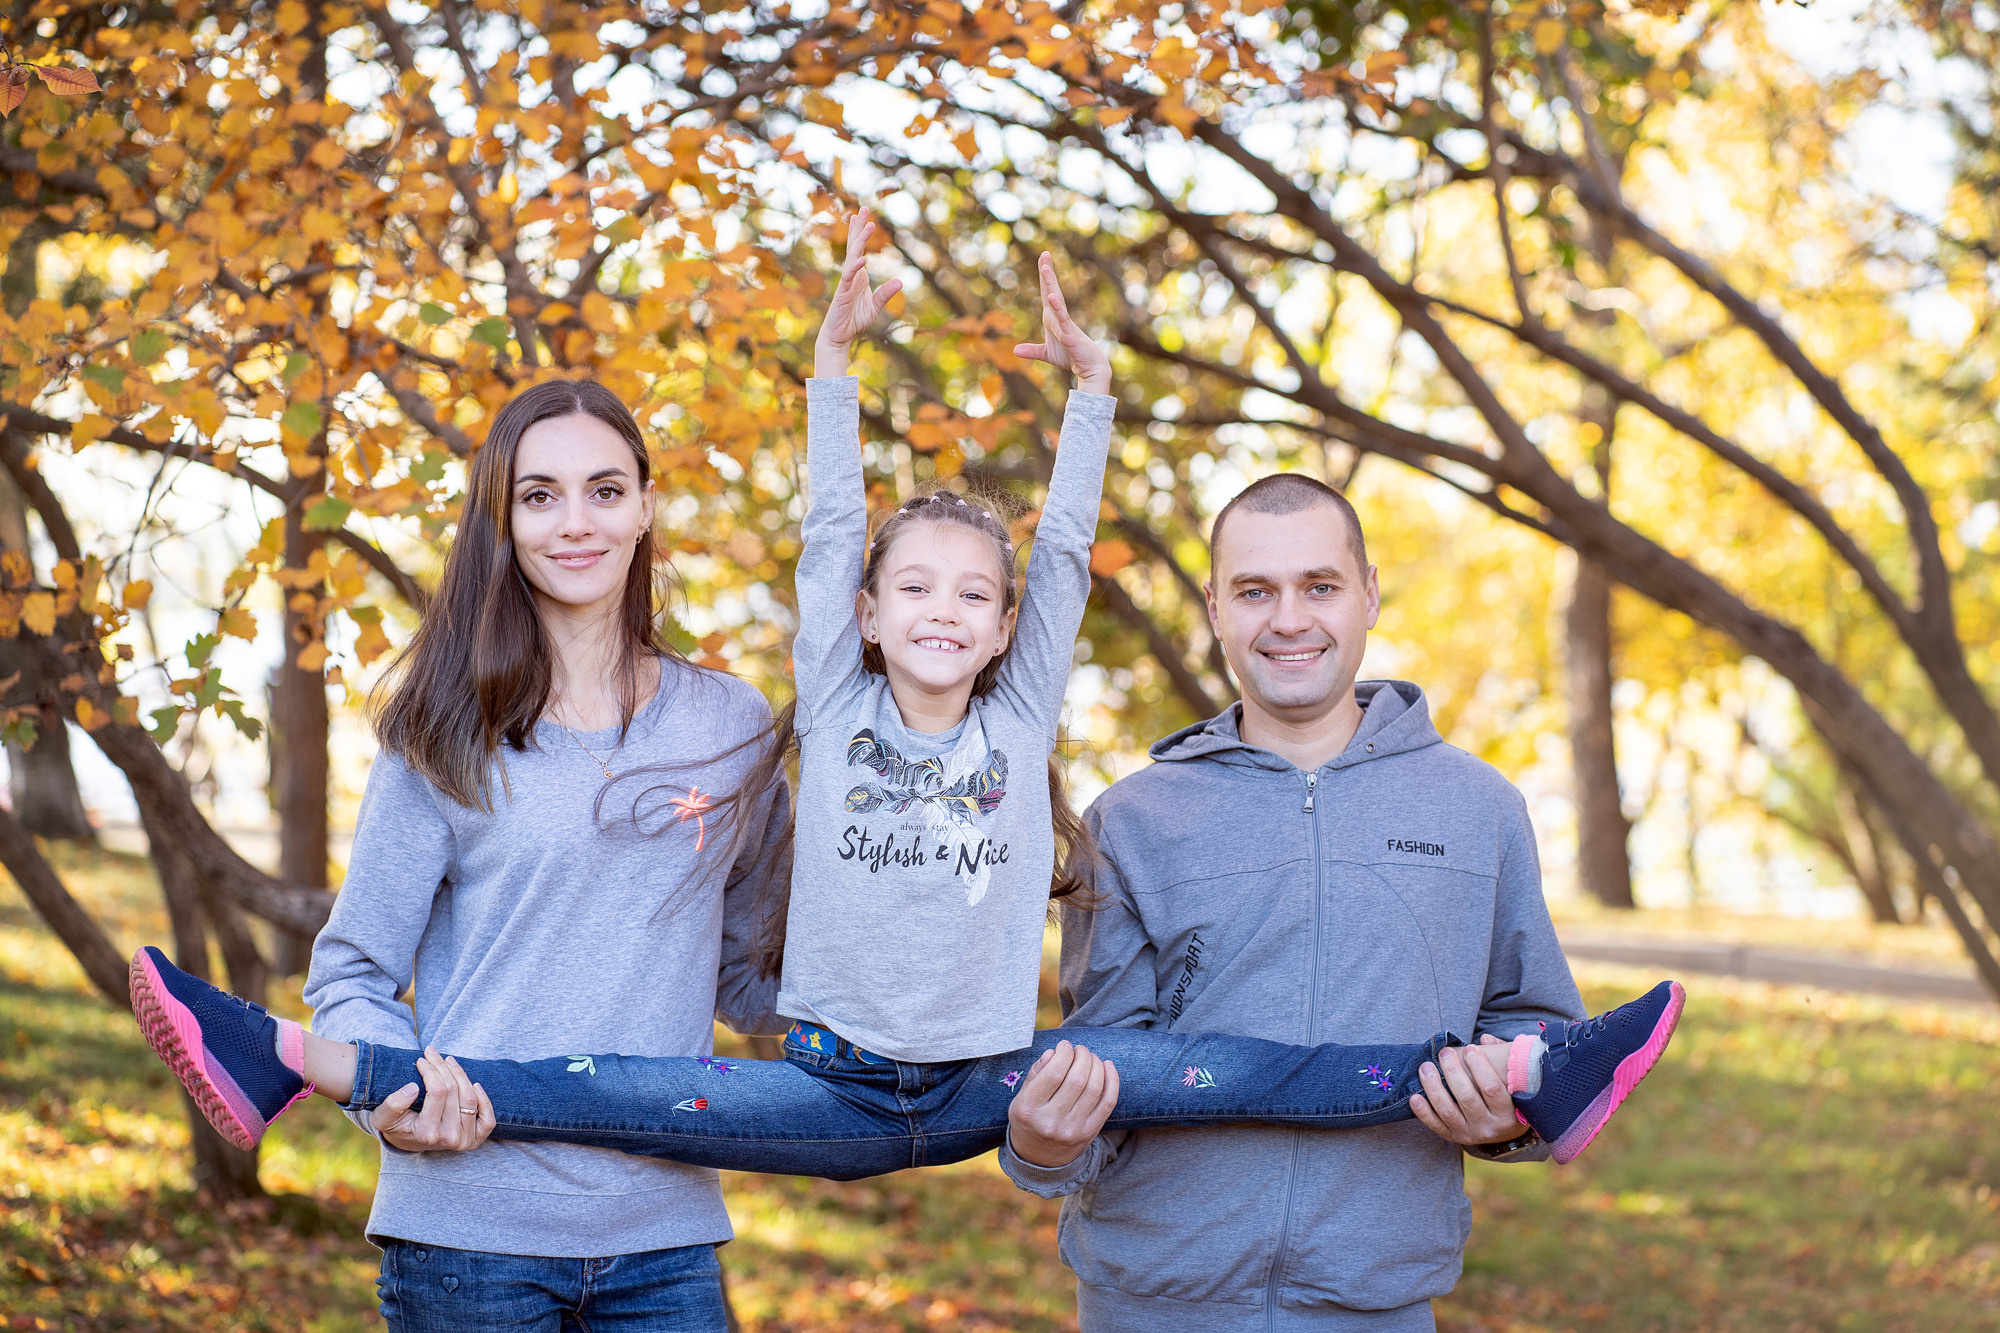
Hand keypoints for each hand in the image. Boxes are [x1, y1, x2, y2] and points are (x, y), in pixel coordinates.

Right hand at [375, 1047, 495, 1152]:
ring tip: (449, 1061)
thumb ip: (393, 1104)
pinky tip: (475, 1083)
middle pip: (454, 1092)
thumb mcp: (382, 1116)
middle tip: (433, 1053)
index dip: (431, 1070)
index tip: (422, 1059)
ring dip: (461, 1075)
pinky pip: (488, 1119)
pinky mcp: (475, 1139)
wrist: (408, 1140)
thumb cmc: (394, 1124)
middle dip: (443, 1067)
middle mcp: (448, 1138)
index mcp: (427, 1133)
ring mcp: (464, 1141)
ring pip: (470, 1099)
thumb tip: (413, 1088)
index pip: (437, 1092)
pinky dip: (484, 1100)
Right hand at [815, 208, 903, 378]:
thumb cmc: (854, 321)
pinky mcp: (843, 293)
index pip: (858, 249)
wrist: (839, 336)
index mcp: (858, 275)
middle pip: (853, 246)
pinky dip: (856, 268)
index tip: (865, 216)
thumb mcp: (875, 307)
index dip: (861, 233)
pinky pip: (849, 277)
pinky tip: (862, 259)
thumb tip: (900, 281)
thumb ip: (886, 294)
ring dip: (859, 241)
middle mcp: (851, 274)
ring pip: (852, 257)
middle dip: (858, 227)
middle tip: (863, 208)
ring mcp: (846, 282)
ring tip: (868, 225)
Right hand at [1005, 1040, 1119, 1168]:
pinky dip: (1112, 1081)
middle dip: (1082, 1056)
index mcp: (1029, 1109)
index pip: (1053, 1073)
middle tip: (1080, 1049)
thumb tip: (1054, 1052)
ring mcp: (1073, 1129)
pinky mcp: (1090, 1133)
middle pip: (1077, 1079)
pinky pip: (1108, 1103)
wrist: (1039, 1159)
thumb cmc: (1029, 1119)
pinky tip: (1108, 1067)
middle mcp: (1051, 1121)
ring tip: (1091, 1057)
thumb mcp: (1021, 1097)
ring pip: (1094, 1088)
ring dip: (1096, 1065)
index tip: (1065, 1046)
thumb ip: (1036, 1073)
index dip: (1064, 1054)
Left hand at [1013, 251, 1110, 395]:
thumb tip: (1015, 350)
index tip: (1042, 259)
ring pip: (1056, 300)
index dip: (1044, 277)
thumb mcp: (1047, 354)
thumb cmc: (1071, 357)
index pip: (1046, 293)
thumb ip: (1032, 351)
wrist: (1088, 368)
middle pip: (1051, 290)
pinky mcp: (1070, 334)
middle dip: (1047, 272)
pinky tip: (1051, 297)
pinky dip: (1057, 308)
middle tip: (1044, 254)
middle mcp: (1058, 316)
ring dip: (1051, 285)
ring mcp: (1065, 323)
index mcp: (1052, 318)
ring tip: (1046, 269)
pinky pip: (1063, 319)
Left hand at [1409, 1034, 1520, 1145]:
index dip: (1479, 1066)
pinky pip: (1435, 1125)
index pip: (1492, 1088)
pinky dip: (1423, 1112)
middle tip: (1444, 1052)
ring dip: (1434, 1087)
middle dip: (1453, 1072)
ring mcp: (1470, 1134)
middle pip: (1467, 1098)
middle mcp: (1489, 1127)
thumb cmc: (1508, 1099)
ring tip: (1426, 1067)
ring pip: (1448, 1111)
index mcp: (1507, 1113)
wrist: (1504, 1132)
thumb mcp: (1514, 1083)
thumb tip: (1485, 1040)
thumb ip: (1503, 1059)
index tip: (1469, 1048)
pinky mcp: (1453, 1137)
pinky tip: (1415, 1096)